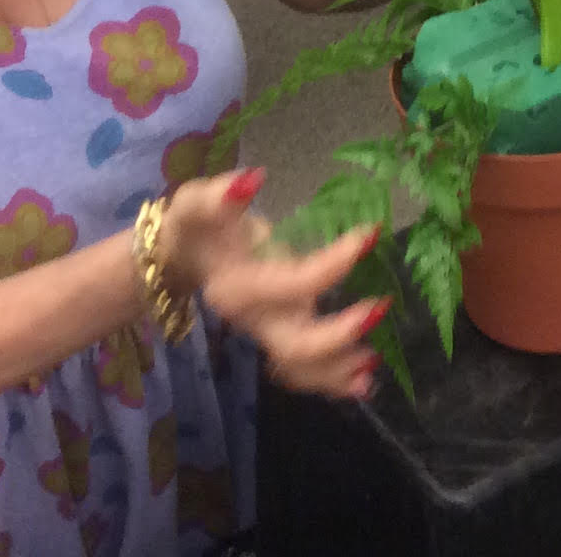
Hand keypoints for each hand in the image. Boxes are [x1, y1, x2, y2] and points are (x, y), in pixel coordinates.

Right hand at [164, 174, 386, 398]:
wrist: (180, 257)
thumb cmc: (196, 226)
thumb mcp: (196, 203)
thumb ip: (218, 196)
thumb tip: (252, 179)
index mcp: (235, 286)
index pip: (290, 284)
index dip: (331, 266)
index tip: (370, 234)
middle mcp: (252, 318)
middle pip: (293, 346)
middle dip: (337, 337)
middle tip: (380, 308)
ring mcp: (265, 332)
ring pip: (300, 368)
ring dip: (337, 371)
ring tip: (372, 367)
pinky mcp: (277, 335)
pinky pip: (302, 369)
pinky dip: (330, 379)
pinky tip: (362, 380)